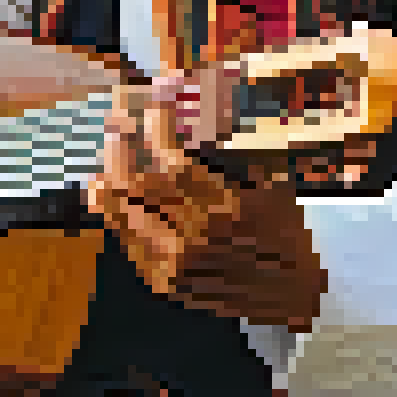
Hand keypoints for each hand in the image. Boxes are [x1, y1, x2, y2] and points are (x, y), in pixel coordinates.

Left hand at [84, 85, 325, 331]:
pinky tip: (109, 197)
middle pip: (134, 187)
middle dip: (121, 149)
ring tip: (105, 160)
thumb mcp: (268, 189)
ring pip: (121, 215)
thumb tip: (186, 126)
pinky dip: (116, 215)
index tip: (153, 99)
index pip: (171, 161)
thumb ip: (225, 164)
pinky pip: (126, 242)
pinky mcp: (162, 281)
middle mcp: (192, 236)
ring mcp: (172, 263)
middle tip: (117, 126)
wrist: (291, 296)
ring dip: (109, 182)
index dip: (156, 125)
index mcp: (223, 208)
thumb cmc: (283, 235)